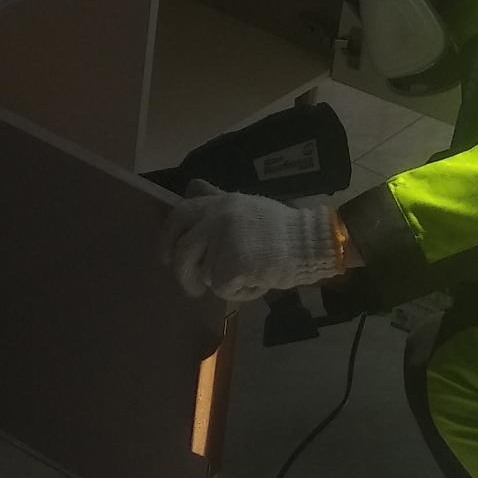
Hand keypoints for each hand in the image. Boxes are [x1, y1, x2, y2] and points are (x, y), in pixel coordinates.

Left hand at [162, 181, 342, 303]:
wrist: (311, 241)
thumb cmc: (283, 228)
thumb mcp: (246, 205)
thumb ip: (216, 198)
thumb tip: (190, 185)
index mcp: (219, 203)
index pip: (180, 213)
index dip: (168, 236)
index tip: (166, 254)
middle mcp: (216, 218)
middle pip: (181, 250)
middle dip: (181, 272)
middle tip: (191, 286)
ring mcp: (222, 241)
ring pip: (201, 274)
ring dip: (218, 284)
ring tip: (242, 280)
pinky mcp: (231, 266)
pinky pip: (223, 289)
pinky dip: (241, 292)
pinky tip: (260, 281)